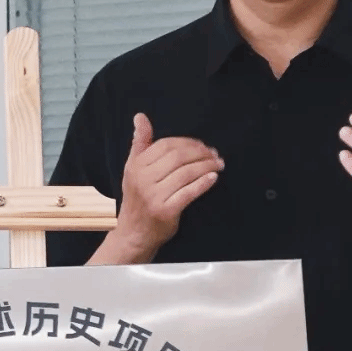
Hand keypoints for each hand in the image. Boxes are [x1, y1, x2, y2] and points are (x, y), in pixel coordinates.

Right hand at [110, 113, 223, 259]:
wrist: (133, 234)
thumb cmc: (137, 198)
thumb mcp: (133, 169)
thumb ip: (140, 143)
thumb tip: (140, 117)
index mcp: (136, 166)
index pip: (166, 145)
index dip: (188, 142)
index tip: (203, 146)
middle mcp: (143, 179)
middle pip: (178, 157)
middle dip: (201, 153)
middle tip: (215, 154)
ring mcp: (153, 196)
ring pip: (186, 174)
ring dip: (206, 167)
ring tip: (218, 165)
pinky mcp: (165, 211)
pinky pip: (188, 193)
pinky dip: (203, 184)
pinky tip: (213, 178)